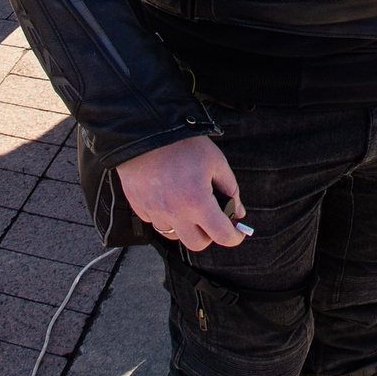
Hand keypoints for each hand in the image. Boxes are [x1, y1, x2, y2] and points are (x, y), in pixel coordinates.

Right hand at [115, 135, 244, 251]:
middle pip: (197, 244)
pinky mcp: (139, 207)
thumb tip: (237, 212)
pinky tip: (169, 198)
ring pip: (174, 235)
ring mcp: (154, 212)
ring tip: (188, 205)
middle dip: (208, 234)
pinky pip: (156, 222)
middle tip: (212, 218)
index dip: (234, 237)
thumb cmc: (181, 144)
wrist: (146, 131)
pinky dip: (166, 216)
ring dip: (185, 227)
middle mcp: (175, 213)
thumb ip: (231, 189)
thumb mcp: (216, 161)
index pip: (221, 235)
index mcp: (197, 202)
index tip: (237, 233)